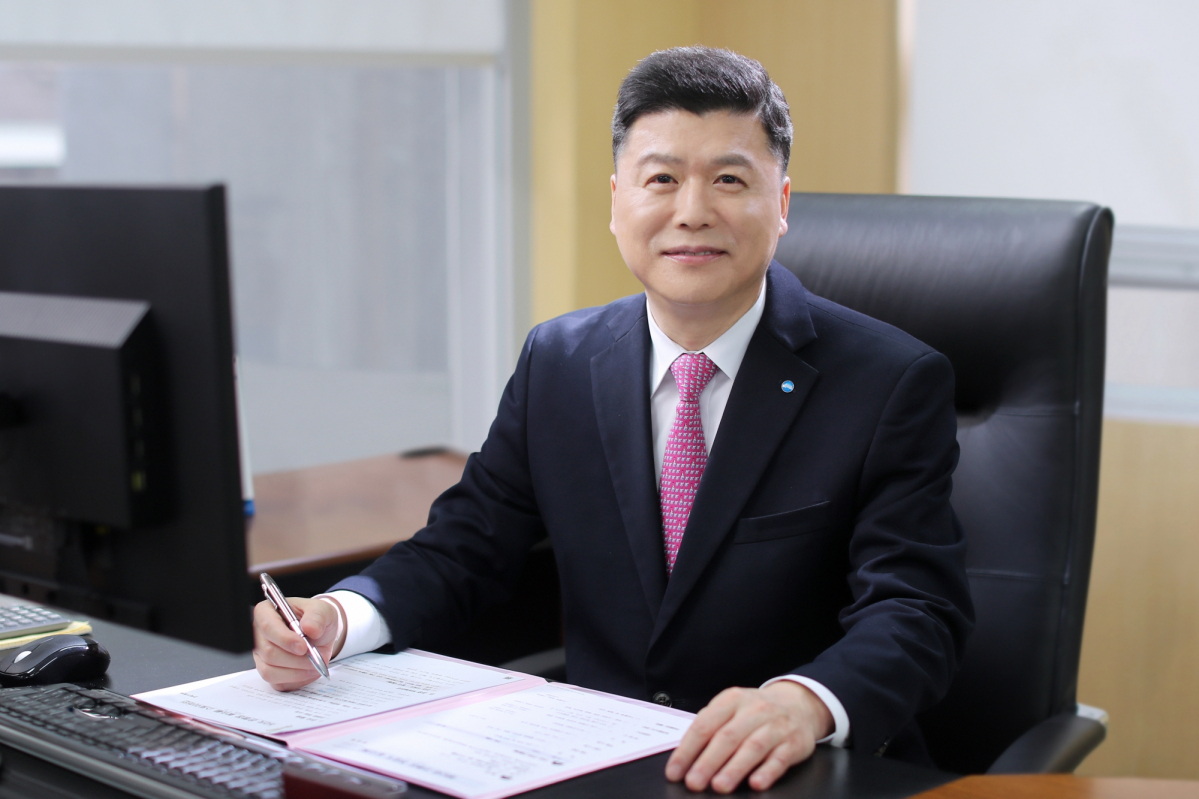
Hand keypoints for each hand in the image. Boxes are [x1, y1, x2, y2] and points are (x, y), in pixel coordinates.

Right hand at [252, 595, 344, 690]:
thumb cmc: (315, 619)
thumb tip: (310, 628)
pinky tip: (308, 670)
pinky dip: (296, 679)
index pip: (268, 626)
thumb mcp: (323, 610)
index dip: (285, 639)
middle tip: (315, 656)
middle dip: (296, 658)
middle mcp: (259, 634)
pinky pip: (277, 682)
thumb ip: (317, 616)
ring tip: (314, 664)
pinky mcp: (268, 671)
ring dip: (297, 671)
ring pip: (270, 671)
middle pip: (269, 652)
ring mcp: (260, 655)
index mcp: (266, 612)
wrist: (320, 636)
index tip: (303, 647)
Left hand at [665, 682, 833, 792]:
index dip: (687, 750)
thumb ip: (710, 727)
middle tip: (693, 782)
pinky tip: (755, 783)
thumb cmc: (755, 712)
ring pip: (753, 747)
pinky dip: (767, 771)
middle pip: (727, 737)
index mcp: (731, 700)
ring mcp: (776, 726)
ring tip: (719, 786)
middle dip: (708, 762)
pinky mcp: (794, 743)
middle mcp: (754, 710)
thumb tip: (684, 757)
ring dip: (734, 768)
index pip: (705, 725)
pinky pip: (780, 758)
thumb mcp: (731, 708)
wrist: (799, 704)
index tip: (675, 772)